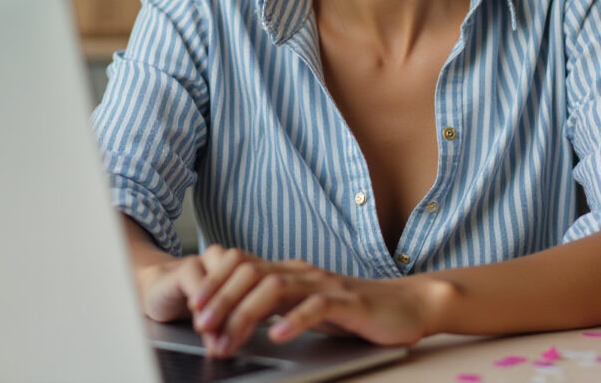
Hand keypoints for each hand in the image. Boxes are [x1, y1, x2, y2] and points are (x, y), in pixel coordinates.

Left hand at [139, 244, 433, 356]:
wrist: (406, 306)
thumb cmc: (355, 311)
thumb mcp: (306, 305)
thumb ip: (276, 305)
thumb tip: (234, 318)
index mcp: (291, 272)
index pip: (243, 265)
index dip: (215, 284)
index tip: (194, 309)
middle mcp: (303, 273)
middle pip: (252, 273)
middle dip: (222, 298)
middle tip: (202, 325)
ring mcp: (325, 285)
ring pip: (276, 287)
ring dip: (246, 312)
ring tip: (229, 335)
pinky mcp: (348, 302)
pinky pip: (316, 307)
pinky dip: (294, 320)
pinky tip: (278, 334)